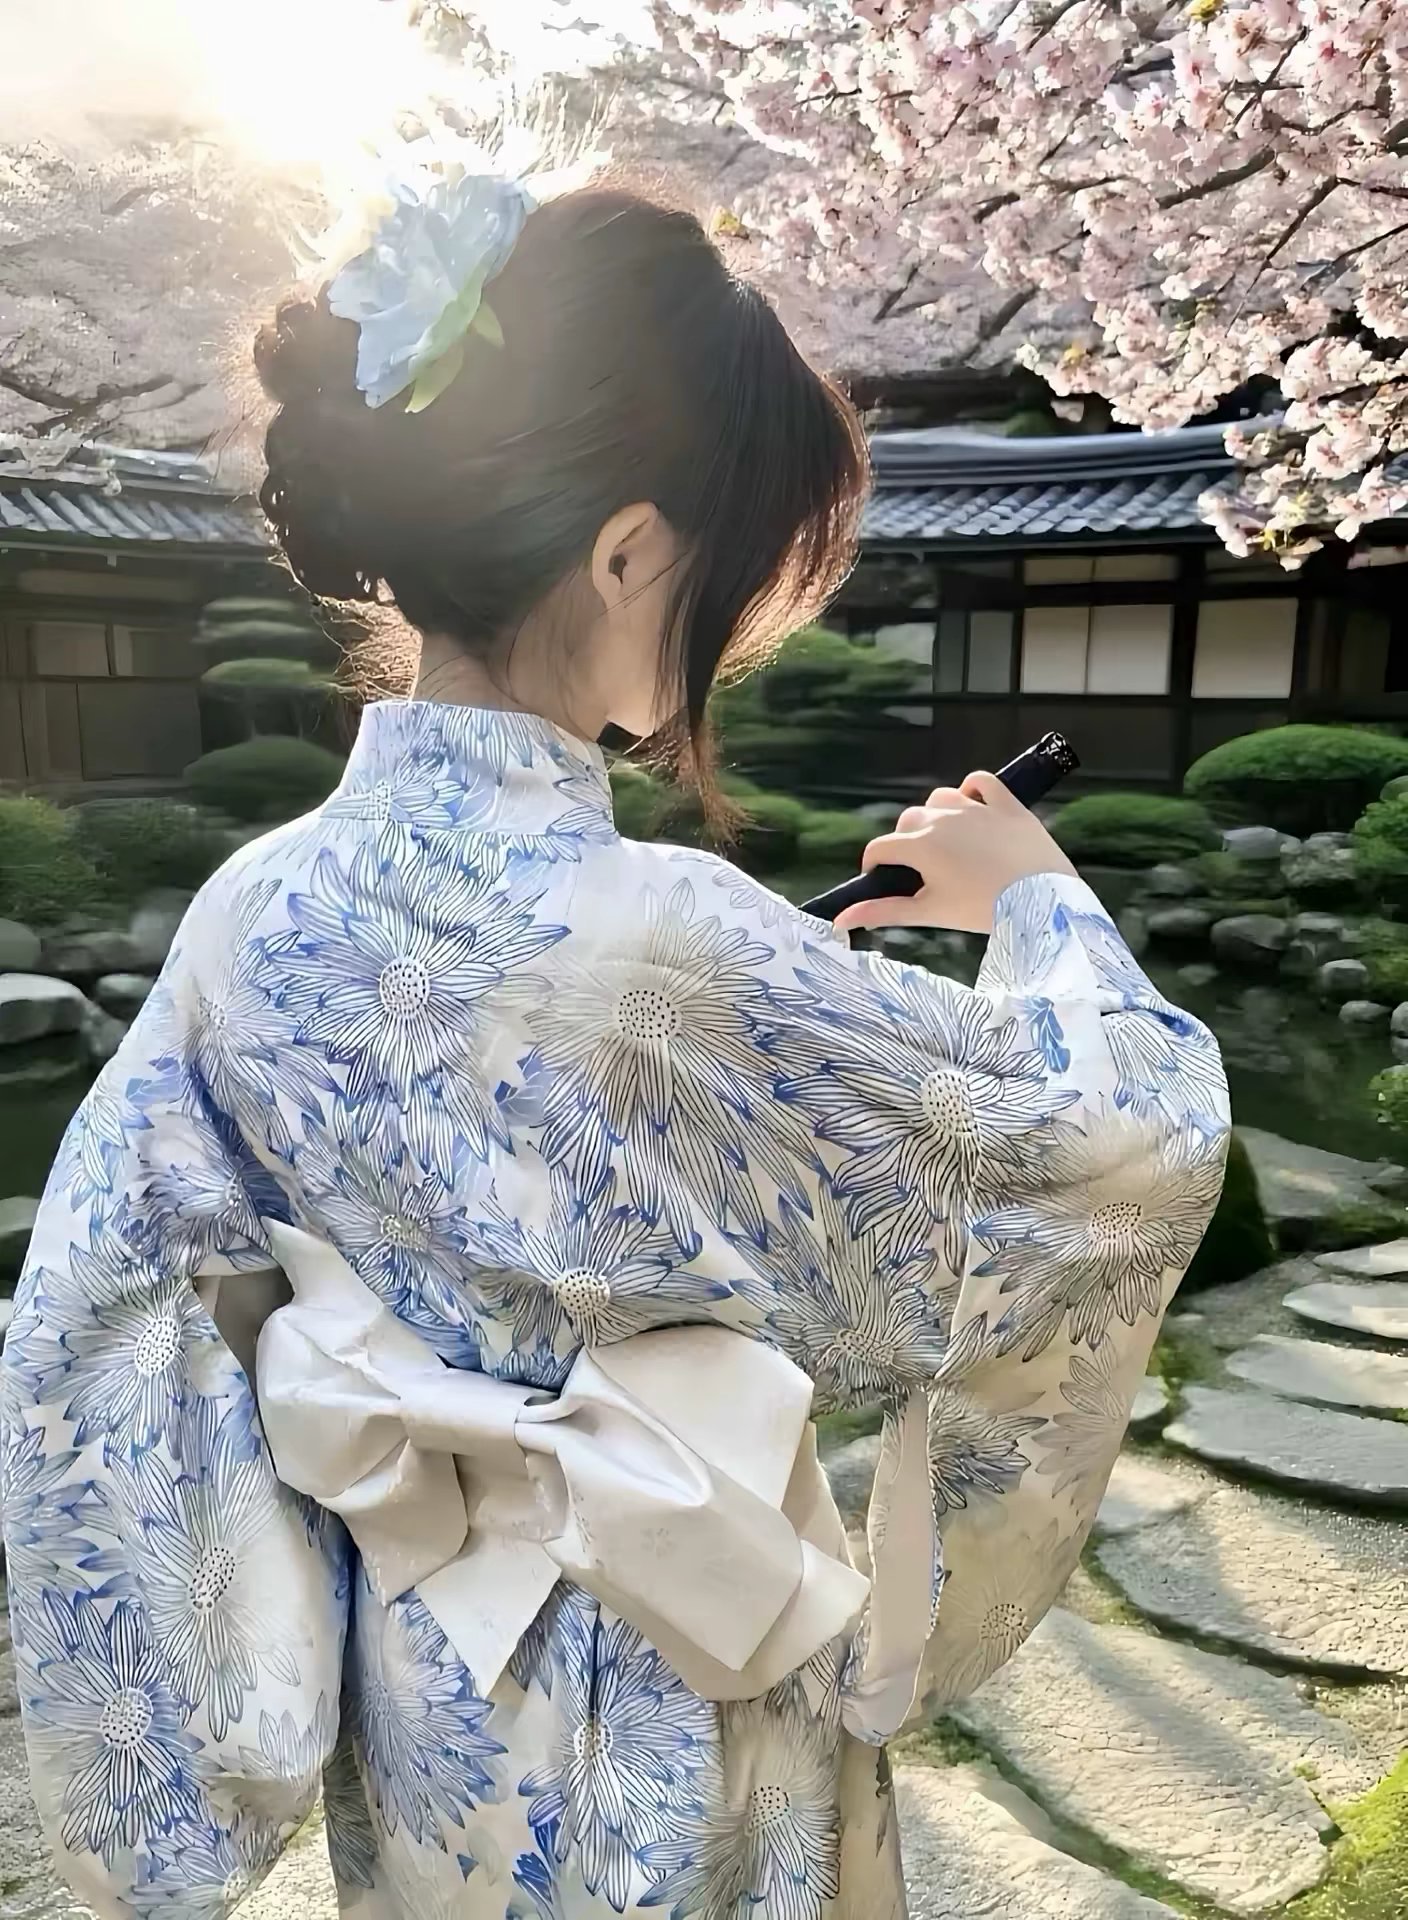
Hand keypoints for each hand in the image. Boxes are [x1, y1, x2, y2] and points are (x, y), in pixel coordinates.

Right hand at [833, 771, 1076, 936]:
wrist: (1043, 900)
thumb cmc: (982, 910)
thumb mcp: (930, 912)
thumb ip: (883, 912)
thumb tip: (840, 920)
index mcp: (920, 844)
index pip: (880, 847)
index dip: (874, 864)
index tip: (879, 877)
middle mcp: (943, 818)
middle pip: (908, 821)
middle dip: (906, 842)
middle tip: (920, 869)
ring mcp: (976, 807)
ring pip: (941, 798)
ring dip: (936, 815)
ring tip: (946, 840)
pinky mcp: (1007, 804)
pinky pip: (980, 782)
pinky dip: (972, 790)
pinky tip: (972, 807)